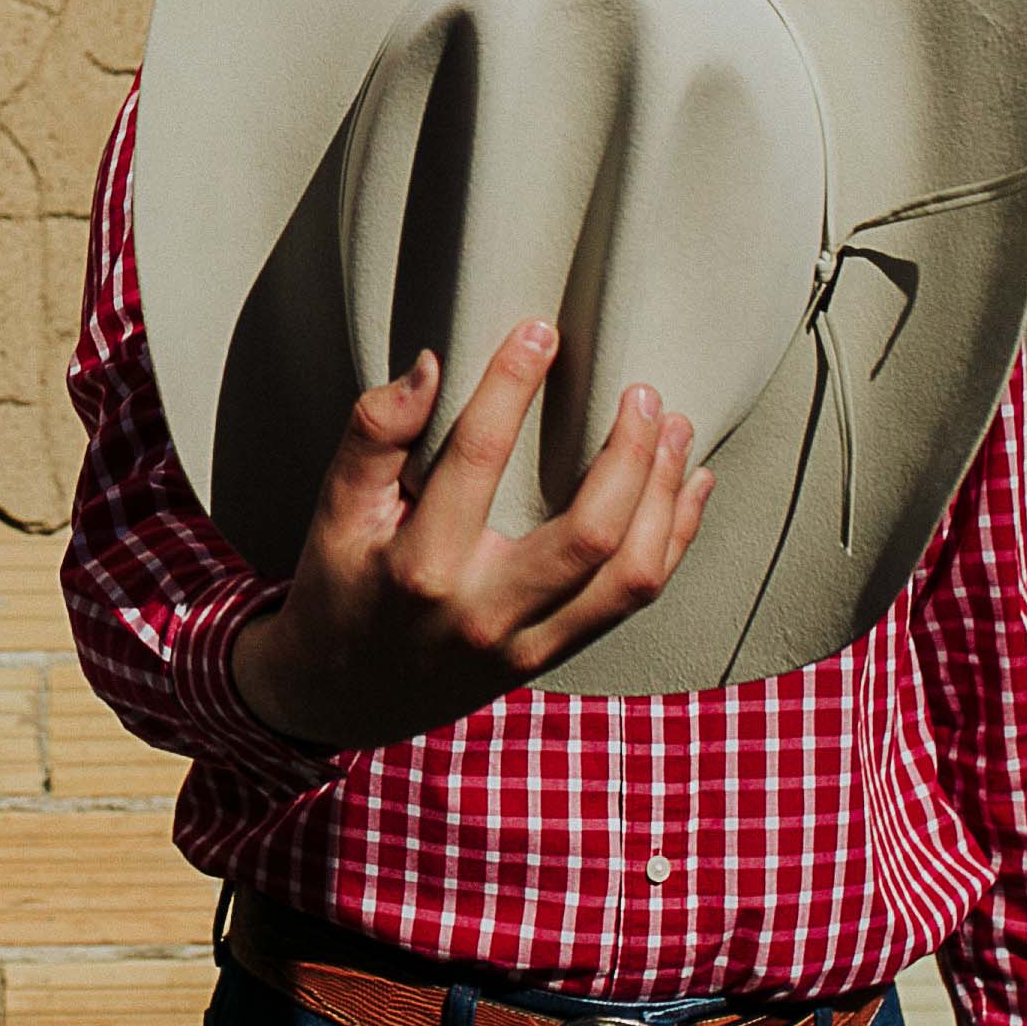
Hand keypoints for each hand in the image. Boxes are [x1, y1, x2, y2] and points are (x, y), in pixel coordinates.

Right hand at [228, 323, 710, 751]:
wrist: (344, 695)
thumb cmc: (338, 588)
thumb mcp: (334, 510)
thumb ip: (375, 433)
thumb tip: (432, 366)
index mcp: (421, 567)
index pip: (478, 460)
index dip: (512, 384)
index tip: (542, 330)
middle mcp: (485, 612)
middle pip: (589, 532)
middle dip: (630, 453)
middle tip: (642, 390)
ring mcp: (527, 644)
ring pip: (629, 575)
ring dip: (665, 496)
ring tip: (677, 429)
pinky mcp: (553, 656)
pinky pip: (633, 601)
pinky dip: (675, 539)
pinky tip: (691, 486)